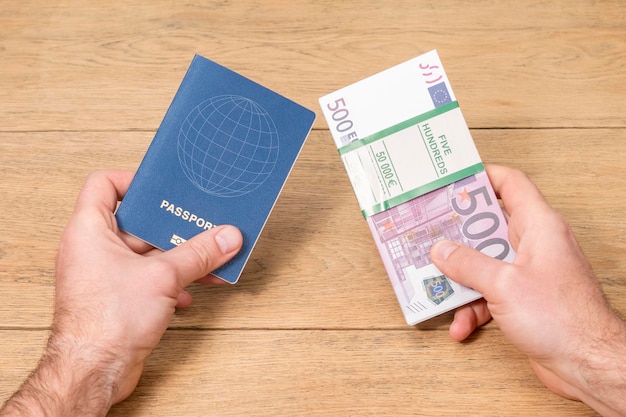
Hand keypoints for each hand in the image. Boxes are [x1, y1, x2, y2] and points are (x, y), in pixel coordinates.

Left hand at [1, 170, 242, 415]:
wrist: (95, 371)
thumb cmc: (105, 322)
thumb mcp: (163, 276)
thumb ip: (198, 253)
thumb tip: (225, 237)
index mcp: (90, 230)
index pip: (105, 184)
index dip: (134, 179)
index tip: (163, 186)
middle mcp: (93, 248)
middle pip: (136, 219)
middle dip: (171, 224)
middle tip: (197, 220)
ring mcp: (105, 273)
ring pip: (146, 252)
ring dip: (178, 255)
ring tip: (206, 256)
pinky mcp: (118, 296)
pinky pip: (149, 276)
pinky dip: (171, 279)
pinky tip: (191, 289)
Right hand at [430, 165, 625, 416]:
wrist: (588, 364)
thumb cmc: (562, 318)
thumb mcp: (503, 284)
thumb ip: (467, 264)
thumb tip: (441, 250)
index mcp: (538, 226)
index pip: (511, 184)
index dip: (482, 177)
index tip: (452, 182)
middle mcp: (534, 244)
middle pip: (488, 227)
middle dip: (457, 235)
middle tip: (430, 233)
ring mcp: (528, 272)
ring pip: (484, 263)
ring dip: (461, 279)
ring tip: (437, 286)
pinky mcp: (524, 298)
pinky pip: (489, 293)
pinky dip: (473, 307)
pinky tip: (461, 325)